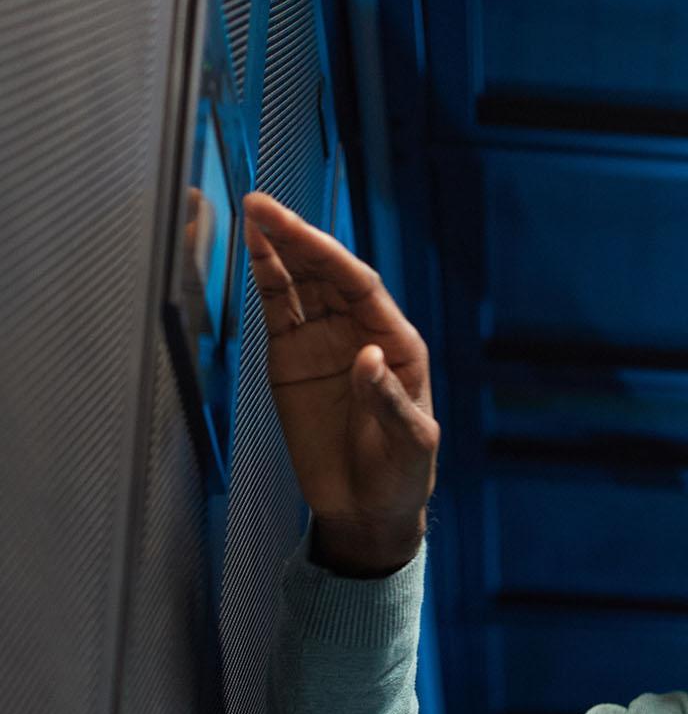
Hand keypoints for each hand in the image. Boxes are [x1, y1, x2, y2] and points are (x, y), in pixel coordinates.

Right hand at [242, 192, 437, 575]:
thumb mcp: (409, 445)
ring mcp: (324, 342)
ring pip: (300, 283)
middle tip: (260, 205)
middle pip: (326, 274)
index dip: (326, 255)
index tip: (294, 228)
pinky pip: (278, 309)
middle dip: (296, 238)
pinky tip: (253, 249)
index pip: (359, 286)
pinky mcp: (292, 358)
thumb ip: (388, 401)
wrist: (367, 508)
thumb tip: (367, 356)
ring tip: (252, 214)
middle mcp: (360, 333)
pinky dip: (265, 278)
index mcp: (397, 345)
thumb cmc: (401, 476)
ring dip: (277, 249)